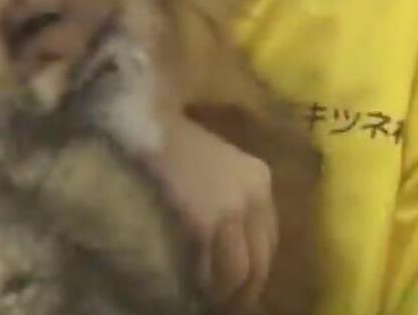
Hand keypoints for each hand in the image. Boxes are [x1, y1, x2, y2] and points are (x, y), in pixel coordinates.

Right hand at [146, 117, 277, 313]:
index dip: (257, 269)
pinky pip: (215, 267)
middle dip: (246, 290)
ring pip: (241, 271)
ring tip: (210, 303)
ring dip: (227, 294)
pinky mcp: (206, 219)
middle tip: (228, 305)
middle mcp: (254, 196)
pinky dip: (207, 283)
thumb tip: (225, 235)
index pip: (269, 239)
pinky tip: (194, 289)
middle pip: (261, 260)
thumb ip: (229, 192)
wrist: (148, 121)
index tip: (242, 287)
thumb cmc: (174, 139)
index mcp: (260, 178)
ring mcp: (232, 208)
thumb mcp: (215, 161)